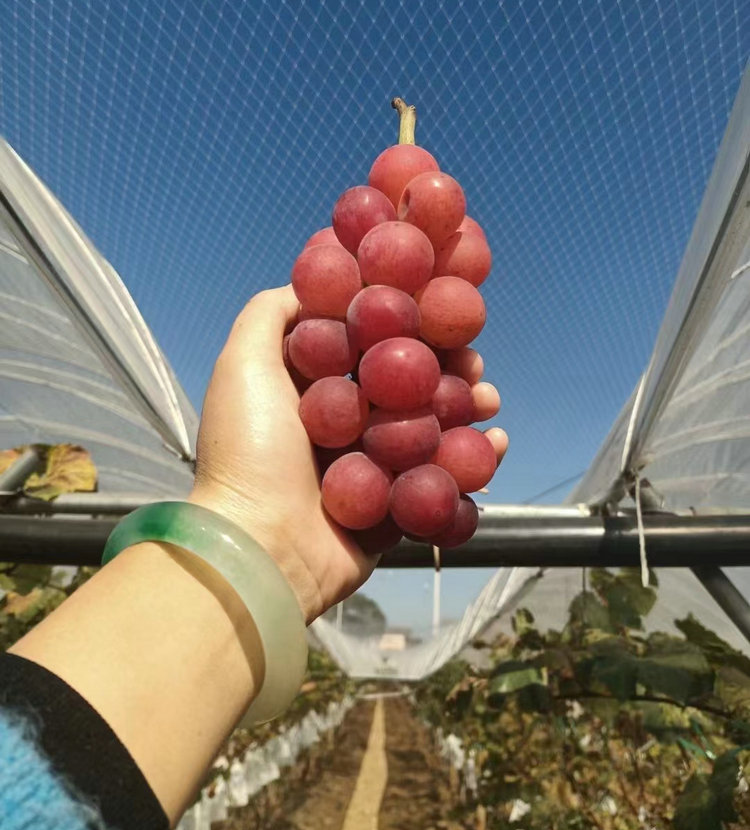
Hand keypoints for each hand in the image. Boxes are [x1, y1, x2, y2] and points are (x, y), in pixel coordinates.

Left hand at [188, 285, 507, 622]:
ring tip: (488, 398)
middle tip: (473, 359)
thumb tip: (314, 281)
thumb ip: (272, 315)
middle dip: (444, 367)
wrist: (262, 547)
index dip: (402, 324)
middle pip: (405, 385)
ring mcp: (370, 468)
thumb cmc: (249, 451)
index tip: (434, 305)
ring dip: (464, 410)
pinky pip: (439, 480)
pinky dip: (471, 463)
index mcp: (310, 391)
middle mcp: (341, 426)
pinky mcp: (392, 509)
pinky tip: (495, 443)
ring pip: (428, 429)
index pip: (365, 346)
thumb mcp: (244, 364)